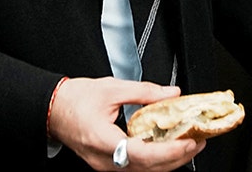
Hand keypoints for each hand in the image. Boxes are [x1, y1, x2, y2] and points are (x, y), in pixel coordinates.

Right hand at [47, 77, 204, 170]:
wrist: (53, 108)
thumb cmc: (74, 100)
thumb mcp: (112, 88)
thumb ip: (145, 92)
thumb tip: (171, 94)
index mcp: (103, 140)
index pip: (142, 153)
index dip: (169, 151)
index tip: (188, 142)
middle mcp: (104, 159)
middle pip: (146, 167)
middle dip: (176, 157)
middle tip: (198, 142)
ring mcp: (105, 164)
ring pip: (142, 170)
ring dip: (168, 160)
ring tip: (188, 145)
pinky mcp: (107, 162)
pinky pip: (135, 166)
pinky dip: (155, 159)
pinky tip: (167, 148)